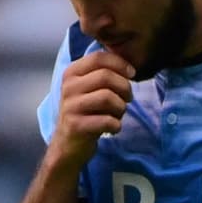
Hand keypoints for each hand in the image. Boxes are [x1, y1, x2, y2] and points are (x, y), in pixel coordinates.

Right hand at [49, 49, 134, 171]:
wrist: (69, 144)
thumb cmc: (86, 113)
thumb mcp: (89, 89)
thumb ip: (104, 74)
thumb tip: (130, 68)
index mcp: (72, 73)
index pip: (98, 57)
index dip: (120, 63)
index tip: (132, 74)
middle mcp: (69, 87)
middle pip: (106, 76)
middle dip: (125, 87)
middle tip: (128, 99)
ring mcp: (71, 106)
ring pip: (108, 97)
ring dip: (121, 107)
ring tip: (119, 115)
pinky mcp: (76, 125)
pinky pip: (107, 120)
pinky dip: (116, 125)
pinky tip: (113, 128)